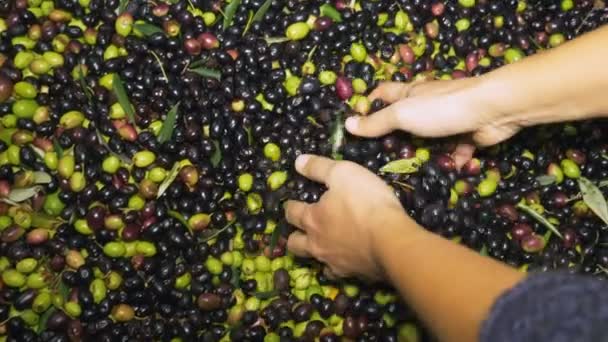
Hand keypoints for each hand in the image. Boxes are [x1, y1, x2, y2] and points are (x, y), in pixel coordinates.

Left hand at [285, 154, 413, 280]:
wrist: (392, 240)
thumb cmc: (366, 202)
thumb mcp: (342, 173)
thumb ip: (319, 167)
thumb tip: (297, 162)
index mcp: (312, 219)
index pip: (291, 213)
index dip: (290, 207)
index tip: (293, 203)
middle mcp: (317, 243)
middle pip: (294, 244)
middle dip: (293, 236)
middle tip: (301, 229)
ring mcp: (334, 262)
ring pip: (316, 262)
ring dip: (314, 254)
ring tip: (322, 247)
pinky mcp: (353, 275)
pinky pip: (339, 273)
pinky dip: (339, 266)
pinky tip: (346, 260)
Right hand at [345, 78, 520, 166]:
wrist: (493, 111)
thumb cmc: (441, 108)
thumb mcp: (402, 115)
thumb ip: (377, 122)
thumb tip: (347, 124)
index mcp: (410, 94)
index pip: (382, 94)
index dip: (368, 105)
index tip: (356, 126)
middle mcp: (427, 105)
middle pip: (404, 119)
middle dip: (394, 136)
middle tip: (378, 158)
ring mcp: (447, 120)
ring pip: (428, 138)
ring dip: (421, 153)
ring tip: (408, 174)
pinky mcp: (466, 135)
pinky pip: (454, 151)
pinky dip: (450, 161)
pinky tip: (443, 174)